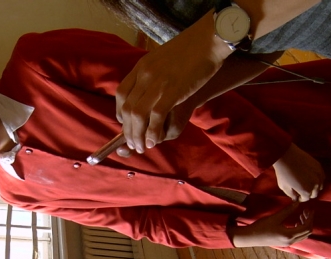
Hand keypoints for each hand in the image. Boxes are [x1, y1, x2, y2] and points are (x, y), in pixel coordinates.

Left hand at [116, 10, 231, 153]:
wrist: (209, 40)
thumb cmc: (191, 50)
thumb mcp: (162, 59)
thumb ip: (152, 74)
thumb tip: (147, 91)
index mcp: (141, 67)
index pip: (121, 94)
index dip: (120, 113)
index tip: (125, 124)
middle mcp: (145, 75)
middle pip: (127, 109)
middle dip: (128, 131)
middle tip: (133, 144)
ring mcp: (157, 83)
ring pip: (137, 115)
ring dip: (137, 135)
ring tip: (142, 147)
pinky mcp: (172, 91)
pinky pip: (156, 117)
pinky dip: (152, 132)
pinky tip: (153, 141)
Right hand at [229, 202, 313, 247]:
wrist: (250, 237)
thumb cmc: (261, 227)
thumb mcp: (275, 217)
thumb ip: (287, 210)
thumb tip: (297, 202)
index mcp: (289, 235)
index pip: (306, 227)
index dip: (310, 218)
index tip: (309, 209)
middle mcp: (291, 241)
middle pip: (307, 232)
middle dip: (309, 221)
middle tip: (306, 211)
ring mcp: (287, 243)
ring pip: (302, 235)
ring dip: (304, 225)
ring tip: (301, 215)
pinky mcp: (284, 242)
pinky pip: (297, 236)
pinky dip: (299, 229)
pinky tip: (294, 222)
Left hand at [273, 144, 324, 201]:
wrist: (286, 156)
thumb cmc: (283, 172)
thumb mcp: (284, 187)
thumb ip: (291, 194)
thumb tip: (296, 198)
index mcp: (306, 191)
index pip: (306, 199)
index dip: (301, 198)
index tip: (297, 196)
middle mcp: (315, 185)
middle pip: (314, 194)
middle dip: (308, 194)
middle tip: (302, 191)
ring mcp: (319, 175)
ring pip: (320, 186)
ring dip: (314, 187)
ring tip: (306, 184)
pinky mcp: (319, 167)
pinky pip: (321, 177)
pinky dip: (317, 179)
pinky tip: (310, 177)